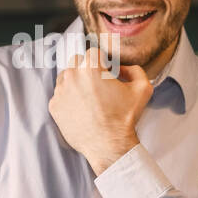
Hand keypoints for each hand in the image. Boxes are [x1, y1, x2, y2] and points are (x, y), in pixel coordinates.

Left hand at [48, 45, 152, 175]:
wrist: (109, 145)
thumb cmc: (125, 118)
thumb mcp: (143, 89)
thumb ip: (136, 70)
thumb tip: (124, 68)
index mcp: (91, 68)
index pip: (94, 53)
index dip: (104, 62)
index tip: (108, 73)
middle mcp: (72, 76)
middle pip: (76, 61)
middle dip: (87, 69)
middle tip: (98, 85)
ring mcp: (60, 91)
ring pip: (66, 77)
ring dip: (76, 83)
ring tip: (90, 99)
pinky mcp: (54, 106)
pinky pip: (60, 95)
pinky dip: (69, 99)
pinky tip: (82, 109)